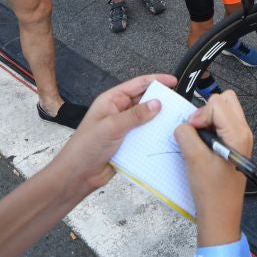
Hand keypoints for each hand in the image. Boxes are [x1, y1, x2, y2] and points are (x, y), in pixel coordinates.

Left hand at [53, 74, 176, 193]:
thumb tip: (157, 103)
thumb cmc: (86, 147)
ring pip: (146, 119)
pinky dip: (154, 136)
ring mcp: (123, 127)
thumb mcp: (112, 126)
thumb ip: (135, 115)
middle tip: (179, 104)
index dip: (156, 81)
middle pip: (144, 101)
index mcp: (111, 100)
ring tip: (177, 121)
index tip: (174, 81)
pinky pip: (144, 135)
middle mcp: (118, 111)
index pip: (137, 85)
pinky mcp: (127, 143)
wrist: (77, 175)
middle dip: (160, 101)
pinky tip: (166, 138)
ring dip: (159, 120)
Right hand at [174, 91, 251, 246]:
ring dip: (209, 118)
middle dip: (206, 110)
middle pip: (225, 99)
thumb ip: (186, 134)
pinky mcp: (235, 144)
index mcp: (238, 133)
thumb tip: (183, 124)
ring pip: (225, 109)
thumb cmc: (212, 191)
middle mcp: (243, 132)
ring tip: (201, 138)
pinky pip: (223, 123)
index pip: (217, 103)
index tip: (192, 131)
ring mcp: (241, 137)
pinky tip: (204, 144)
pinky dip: (211, 127)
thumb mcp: (193, 158)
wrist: (221, 213)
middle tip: (197, 130)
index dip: (200, 114)